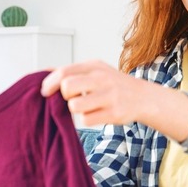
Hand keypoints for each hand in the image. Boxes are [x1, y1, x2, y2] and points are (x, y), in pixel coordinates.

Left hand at [41, 60, 187, 141]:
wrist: (143, 97)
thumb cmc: (113, 84)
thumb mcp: (95, 71)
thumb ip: (72, 72)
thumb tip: (44, 72)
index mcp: (94, 66)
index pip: (64, 72)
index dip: (49, 83)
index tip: (45, 91)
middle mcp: (102, 78)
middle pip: (67, 87)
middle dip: (63, 96)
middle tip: (71, 99)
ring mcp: (109, 96)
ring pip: (75, 106)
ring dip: (75, 109)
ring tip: (85, 106)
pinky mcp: (114, 113)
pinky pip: (87, 120)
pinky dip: (87, 119)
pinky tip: (96, 114)